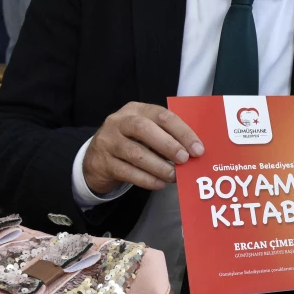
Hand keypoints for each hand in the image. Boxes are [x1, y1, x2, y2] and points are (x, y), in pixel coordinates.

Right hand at [82, 103, 203, 194]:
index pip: (162, 115)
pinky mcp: (103, 163)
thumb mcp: (146, 132)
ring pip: (135, 153)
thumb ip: (166, 136)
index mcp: (136, 110)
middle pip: (144, 129)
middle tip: (184, 159)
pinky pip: (127, 172)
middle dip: (168, 145)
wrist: (95, 159)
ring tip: (174, 175)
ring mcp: (108, 142)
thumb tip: (193, 152)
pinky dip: (146, 179)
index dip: (182, 131)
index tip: (198, 148)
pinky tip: (159, 184)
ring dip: (159, 166)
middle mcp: (119, 122)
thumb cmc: (130, 142)